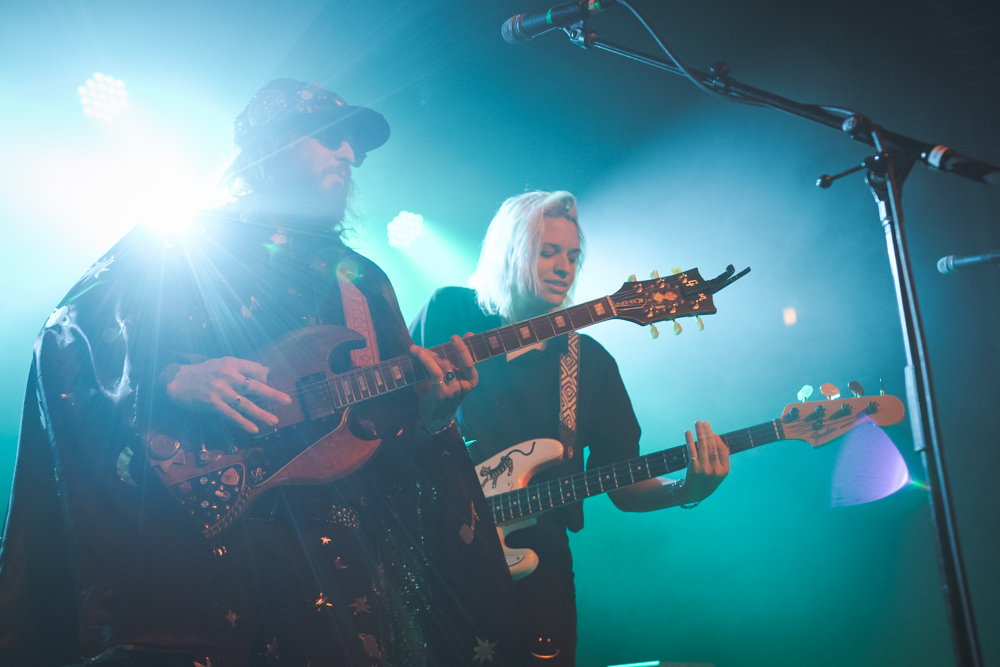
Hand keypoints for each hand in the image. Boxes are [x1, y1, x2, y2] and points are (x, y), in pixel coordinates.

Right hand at [166, 356, 291, 433]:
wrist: (176, 381)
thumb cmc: (202, 372)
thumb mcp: (222, 364)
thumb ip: (242, 368)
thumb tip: (265, 372)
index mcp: (231, 363)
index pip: (256, 369)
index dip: (264, 377)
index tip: (265, 383)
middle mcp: (228, 376)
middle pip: (256, 386)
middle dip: (273, 394)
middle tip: (287, 401)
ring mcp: (221, 391)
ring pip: (246, 404)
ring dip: (262, 413)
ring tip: (274, 420)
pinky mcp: (213, 404)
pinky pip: (232, 415)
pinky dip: (244, 422)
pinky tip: (254, 429)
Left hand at [409, 333, 477, 433]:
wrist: (435, 418)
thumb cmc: (445, 392)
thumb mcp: (454, 375)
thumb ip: (459, 357)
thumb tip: (470, 334)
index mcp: (471, 380)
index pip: (471, 362)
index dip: (467, 348)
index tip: (466, 336)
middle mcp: (464, 385)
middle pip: (459, 362)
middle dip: (457, 349)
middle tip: (453, 337)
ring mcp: (453, 390)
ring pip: (444, 365)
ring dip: (429, 354)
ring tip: (415, 350)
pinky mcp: (440, 393)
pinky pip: (435, 372)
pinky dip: (427, 361)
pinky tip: (419, 355)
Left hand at [681, 420, 729, 502]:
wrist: (692, 494)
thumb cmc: (705, 480)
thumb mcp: (717, 473)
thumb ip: (719, 459)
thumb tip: (714, 438)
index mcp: (725, 470)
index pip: (723, 449)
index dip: (717, 439)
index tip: (711, 431)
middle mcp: (716, 469)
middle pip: (713, 446)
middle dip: (708, 432)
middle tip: (704, 423)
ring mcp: (705, 469)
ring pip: (703, 446)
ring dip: (700, 432)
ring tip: (697, 422)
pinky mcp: (694, 468)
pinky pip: (692, 450)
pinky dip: (689, 440)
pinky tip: (687, 432)